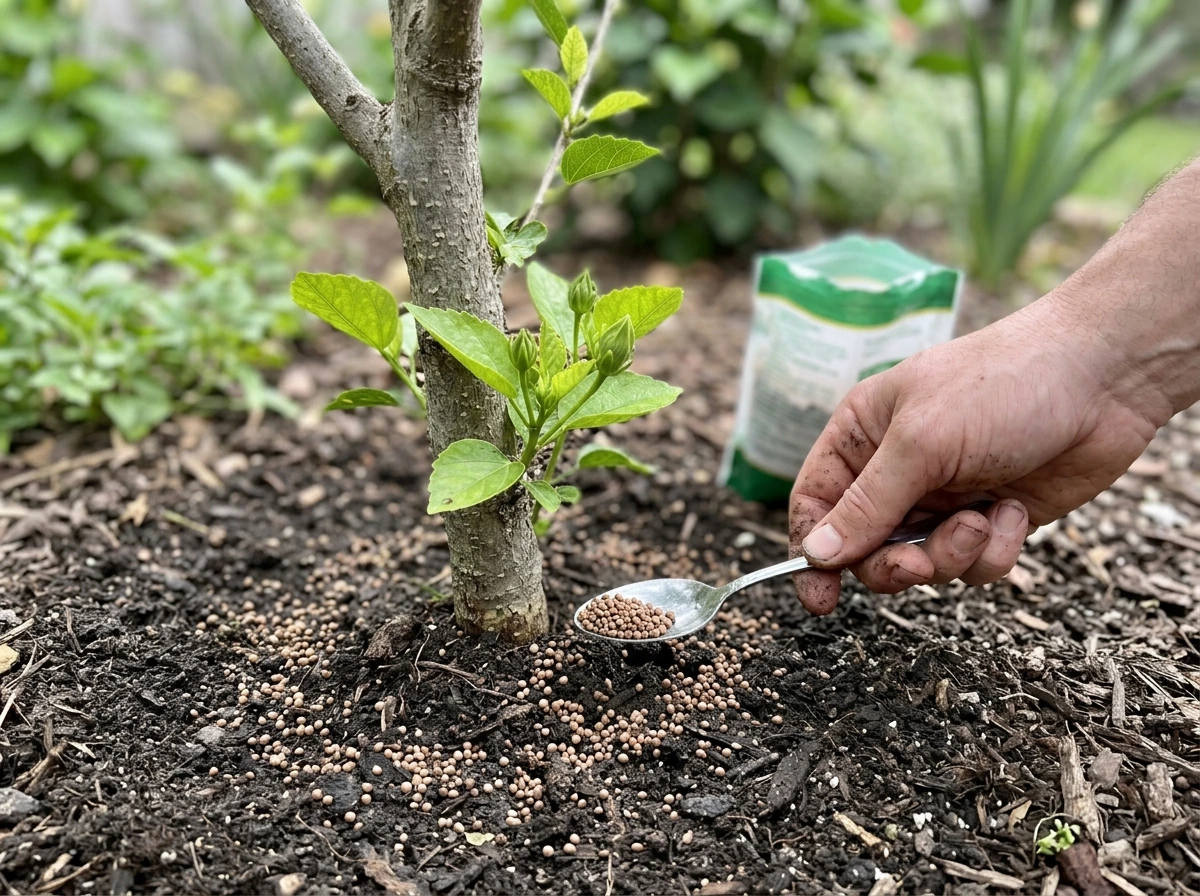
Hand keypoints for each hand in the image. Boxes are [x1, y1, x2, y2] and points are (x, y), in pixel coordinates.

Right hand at [788, 297, 1160, 614]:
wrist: (1103, 378)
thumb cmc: (1001, 385)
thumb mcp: (921, 444)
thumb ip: (866, 506)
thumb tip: (815, 555)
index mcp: (863, 435)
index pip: (815, 502)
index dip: (812, 551)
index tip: (821, 598)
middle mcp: (898, 469)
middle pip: (866, 548)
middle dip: (894, 564)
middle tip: (919, 565)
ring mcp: (946, 496)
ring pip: (922, 563)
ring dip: (952, 554)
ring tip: (981, 521)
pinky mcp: (992, 518)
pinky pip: (974, 564)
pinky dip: (995, 549)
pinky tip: (1014, 510)